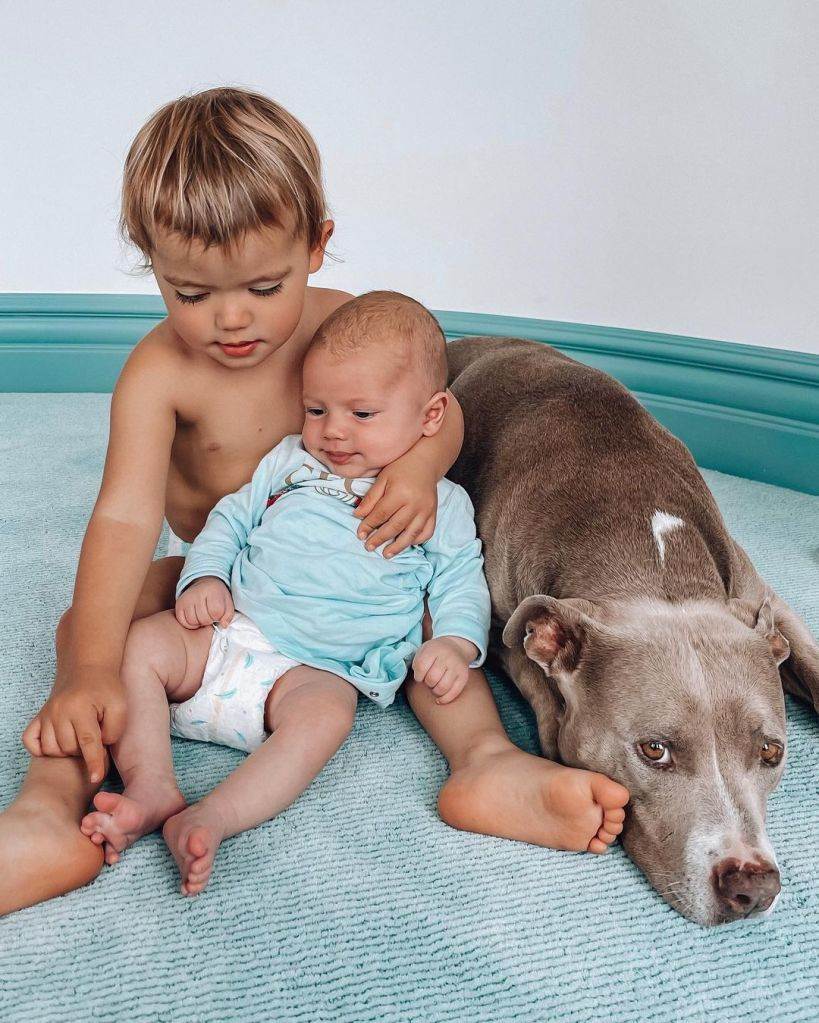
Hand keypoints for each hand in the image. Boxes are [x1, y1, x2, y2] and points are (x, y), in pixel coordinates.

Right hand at [22, 666, 125, 782]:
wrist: (88, 670)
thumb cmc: (106, 689)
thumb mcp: (120, 706)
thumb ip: (114, 730)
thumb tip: (98, 749)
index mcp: (80, 708)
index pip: (87, 742)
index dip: (93, 763)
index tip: (95, 779)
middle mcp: (59, 712)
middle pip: (68, 748)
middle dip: (84, 749)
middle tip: (94, 737)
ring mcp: (46, 714)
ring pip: (51, 749)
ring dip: (66, 750)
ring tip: (80, 738)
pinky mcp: (38, 717)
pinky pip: (30, 741)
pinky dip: (40, 748)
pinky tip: (57, 743)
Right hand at [175, 576, 234, 628]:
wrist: (204, 584)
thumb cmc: (217, 596)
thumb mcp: (227, 603)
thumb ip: (228, 615)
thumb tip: (223, 625)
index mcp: (212, 590)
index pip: (216, 611)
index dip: (219, 616)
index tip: (218, 612)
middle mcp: (197, 593)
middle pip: (204, 618)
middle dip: (209, 620)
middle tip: (210, 614)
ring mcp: (186, 598)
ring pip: (193, 621)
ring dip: (200, 623)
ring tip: (203, 616)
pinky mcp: (179, 604)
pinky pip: (183, 622)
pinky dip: (190, 624)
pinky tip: (195, 617)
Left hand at [354, 462, 437, 558]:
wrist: (426, 462)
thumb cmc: (401, 468)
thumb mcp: (382, 478)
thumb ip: (371, 498)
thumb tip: (358, 515)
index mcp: (400, 493)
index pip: (381, 514)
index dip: (369, 525)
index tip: (360, 534)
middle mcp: (414, 504)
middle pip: (395, 526)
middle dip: (380, 538)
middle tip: (369, 547)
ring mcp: (426, 510)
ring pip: (411, 533)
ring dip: (398, 546)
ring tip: (386, 554)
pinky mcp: (433, 513)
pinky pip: (427, 532)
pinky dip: (417, 540)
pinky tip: (406, 543)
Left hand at [412, 636, 477, 704]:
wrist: (456, 647)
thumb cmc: (435, 653)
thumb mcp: (423, 650)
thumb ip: (417, 663)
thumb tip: (419, 679)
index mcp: (434, 649)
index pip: (421, 667)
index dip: (417, 675)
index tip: (419, 675)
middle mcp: (447, 657)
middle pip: (432, 678)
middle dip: (427, 683)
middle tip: (428, 680)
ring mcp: (457, 667)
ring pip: (442, 687)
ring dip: (435, 691)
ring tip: (434, 686)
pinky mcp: (464, 676)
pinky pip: (454, 693)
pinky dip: (444, 699)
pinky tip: (439, 700)